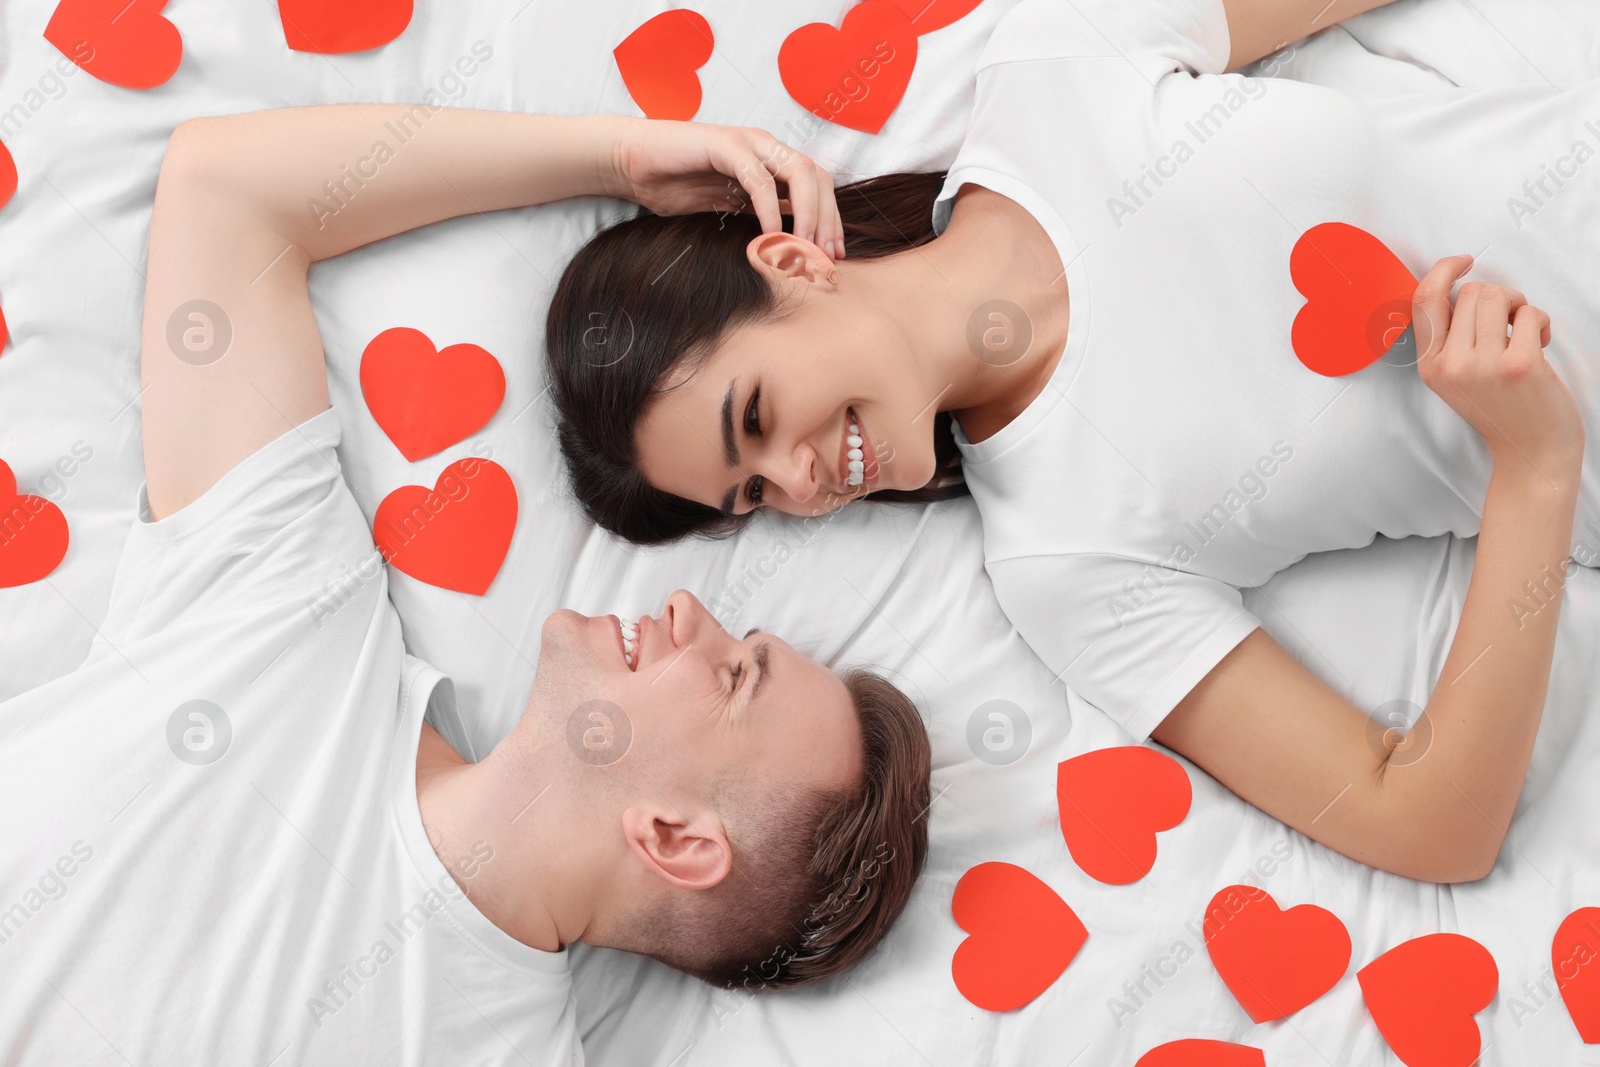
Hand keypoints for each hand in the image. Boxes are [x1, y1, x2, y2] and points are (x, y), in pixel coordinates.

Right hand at [602, 116, 845, 257]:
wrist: (633, 163)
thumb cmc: (676, 184)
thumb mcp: (729, 207)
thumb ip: (760, 215)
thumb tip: (792, 245)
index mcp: (771, 161)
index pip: (818, 186)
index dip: (830, 220)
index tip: (831, 256)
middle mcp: (767, 147)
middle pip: (818, 178)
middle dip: (827, 220)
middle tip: (824, 256)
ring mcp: (748, 143)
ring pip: (798, 172)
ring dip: (807, 214)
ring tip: (803, 247)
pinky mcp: (725, 145)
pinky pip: (759, 178)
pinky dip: (769, 209)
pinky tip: (770, 234)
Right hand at [1413, 255, 1584, 480]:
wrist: (1531, 451)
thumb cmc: (1502, 409)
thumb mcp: (1457, 378)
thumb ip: (1451, 339)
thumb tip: (1463, 288)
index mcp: (1430, 366)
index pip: (1424, 300)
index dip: (1443, 270)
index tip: (1464, 262)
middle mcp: (1450, 365)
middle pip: (1471, 292)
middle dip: (1498, 296)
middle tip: (1510, 320)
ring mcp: (1483, 366)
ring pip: (1498, 296)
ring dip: (1519, 305)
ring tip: (1524, 329)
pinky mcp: (1518, 365)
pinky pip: (1530, 314)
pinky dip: (1542, 322)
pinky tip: (1542, 342)